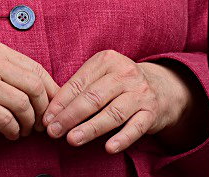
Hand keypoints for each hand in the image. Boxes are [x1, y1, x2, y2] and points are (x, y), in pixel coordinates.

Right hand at [0, 40, 59, 140]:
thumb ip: (7, 71)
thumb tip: (41, 88)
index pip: (36, 68)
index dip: (50, 90)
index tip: (53, 106)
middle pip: (34, 85)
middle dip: (44, 109)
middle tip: (41, 124)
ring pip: (23, 104)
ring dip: (28, 123)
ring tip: (23, 131)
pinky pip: (6, 120)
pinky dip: (13, 131)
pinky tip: (10, 134)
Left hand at [42, 51, 204, 153]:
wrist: (160, 87)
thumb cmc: (119, 83)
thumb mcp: (101, 76)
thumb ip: (80, 89)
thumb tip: (52, 112)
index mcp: (107, 61)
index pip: (79, 83)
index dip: (61, 102)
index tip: (47, 118)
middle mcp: (125, 74)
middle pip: (93, 98)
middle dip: (70, 116)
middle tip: (54, 131)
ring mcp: (140, 93)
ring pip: (112, 113)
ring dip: (90, 128)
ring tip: (72, 139)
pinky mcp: (152, 112)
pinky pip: (136, 127)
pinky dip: (122, 138)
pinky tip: (108, 148)